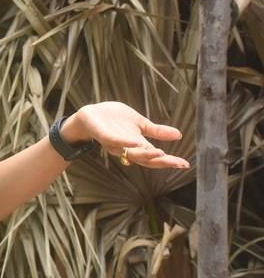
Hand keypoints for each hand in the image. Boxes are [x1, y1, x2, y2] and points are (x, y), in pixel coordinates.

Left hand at [64, 102, 189, 168]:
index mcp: (137, 145)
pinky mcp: (103, 135)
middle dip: (162, 162)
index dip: (169, 161)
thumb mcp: (139, 123)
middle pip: (145, 159)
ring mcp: (115, 143)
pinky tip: (137, 142)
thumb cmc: (114, 119)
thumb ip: (156, 131)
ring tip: (161, 154)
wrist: (91, 113)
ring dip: (146, 154)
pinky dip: (125, 143)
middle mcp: (127, 148)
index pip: (155, 157)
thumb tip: (179, 135)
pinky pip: (114, 141)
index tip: (185, 164)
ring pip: (131, 153)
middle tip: (178, 163)